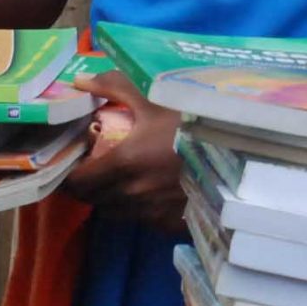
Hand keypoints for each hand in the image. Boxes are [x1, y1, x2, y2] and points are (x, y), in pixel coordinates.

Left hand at [60, 68, 186, 232]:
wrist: (236, 149)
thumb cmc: (190, 118)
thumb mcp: (152, 96)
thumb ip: (113, 87)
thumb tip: (79, 82)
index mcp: (123, 164)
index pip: (78, 183)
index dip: (70, 174)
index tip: (75, 161)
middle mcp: (132, 194)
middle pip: (93, 200)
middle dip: (88, 185)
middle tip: (94, 167)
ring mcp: (152, 212)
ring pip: (116, 212)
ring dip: (110, 197)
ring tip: (120, 177)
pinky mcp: (170, 223)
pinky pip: (141, 219)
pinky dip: (137, 207)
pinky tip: (148, 189)